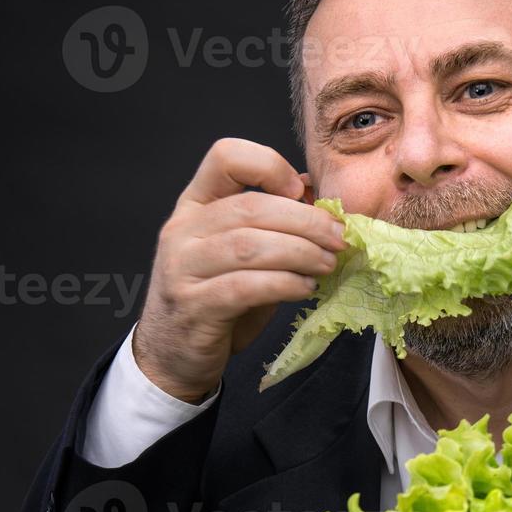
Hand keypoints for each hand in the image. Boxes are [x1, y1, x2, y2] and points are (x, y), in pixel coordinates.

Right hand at [133, 138, 346, 401]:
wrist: (173, 354)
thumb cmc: (216, 299)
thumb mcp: (242, 253)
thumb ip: (271, 223)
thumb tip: (318, 198)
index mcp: (195, 204)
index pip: (225, 157)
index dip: (269, 165)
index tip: (302, 191)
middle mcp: (183, 229)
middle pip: (250, 207)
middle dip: (305, 221)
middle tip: (339, 238)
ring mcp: (182, 268)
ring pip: (249, 246)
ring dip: (300, 253)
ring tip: (327, 264)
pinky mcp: (193, 306)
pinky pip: (245, 287)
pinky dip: (283, 284)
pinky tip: (305, 288)